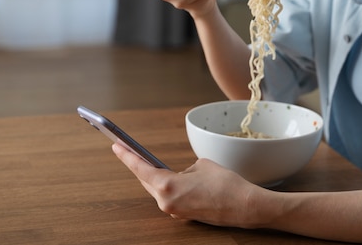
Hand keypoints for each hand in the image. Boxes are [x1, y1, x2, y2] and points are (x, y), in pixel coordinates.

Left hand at [112, 142, 262, 227]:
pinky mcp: (183, 215)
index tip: (116, 146)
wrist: (245, 206)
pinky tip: (164, 177)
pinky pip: (168, 197)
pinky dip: (165, 186)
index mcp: (168, 186)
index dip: (126, 156)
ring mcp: (175, 211)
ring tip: (143, 161)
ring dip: (151, 176)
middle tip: (125, 149)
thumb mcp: (201, 165)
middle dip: (137, 165)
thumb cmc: (226, 184)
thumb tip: (180, 175)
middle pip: (145, 180)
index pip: (140, 169)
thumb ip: (183, 169)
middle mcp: (167, 202)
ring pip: (156, 190)